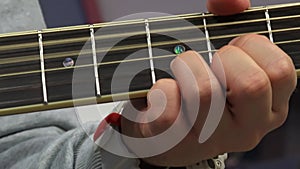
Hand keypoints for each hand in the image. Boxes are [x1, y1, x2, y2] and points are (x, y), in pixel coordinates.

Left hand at [120, 0, 296, 166]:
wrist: (166, 133)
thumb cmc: (199, 90)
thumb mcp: (225, 61)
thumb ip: (232, 23)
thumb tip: (234, 2)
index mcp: (268, 107)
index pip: (280, 71)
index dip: (251, 47)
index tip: (231, 49)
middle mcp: (248, 128)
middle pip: (250, 83)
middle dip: (223, 58)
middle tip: (208, 63)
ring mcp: (212, 139)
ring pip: (205, 92)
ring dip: (186, 68)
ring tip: (181, 74)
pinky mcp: (177, 143)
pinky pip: (169, 108)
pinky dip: (161, 89)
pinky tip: (162, 92)